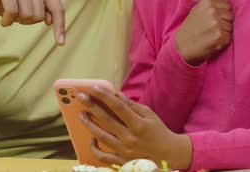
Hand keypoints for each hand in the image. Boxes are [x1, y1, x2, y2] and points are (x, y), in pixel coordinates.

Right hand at [0, 0, 65, 44]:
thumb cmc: (9, 3)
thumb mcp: (29, 10)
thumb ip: (44, 13)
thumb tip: (50, 20)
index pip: (58, 8)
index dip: (60, 26)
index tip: (60, 43)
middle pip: (40, 15)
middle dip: (27, 21)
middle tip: (17, 15)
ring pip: (27, 14)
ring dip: (16, 20)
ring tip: (9, 14)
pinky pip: (12, 11)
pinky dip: (7, 21)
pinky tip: (3, 20)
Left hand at [78, 87, 192, 169]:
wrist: (169, 155)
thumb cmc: (158, 132)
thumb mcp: (149, 115)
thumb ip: (132, 105)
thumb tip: (116, 94)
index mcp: (139, 124)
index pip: (118, 107)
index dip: (105, 96)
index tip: (94, 88)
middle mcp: (130, 138)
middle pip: (106, 120)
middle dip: (92, 106)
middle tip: (80, 97)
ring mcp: (124, 151)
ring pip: (101, 136)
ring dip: (89, 124)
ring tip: (81, 114)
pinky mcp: (121, 161)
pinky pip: (103, 156)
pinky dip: (94, 148)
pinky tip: (91, 138)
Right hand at [175, 0, 233, 63]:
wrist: (181, 46)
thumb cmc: (190, 27)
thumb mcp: (197, 8)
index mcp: (208, 3)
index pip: (227, 6)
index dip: (222, 13)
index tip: (212, 19)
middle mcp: (213, 12)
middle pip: (231, 16)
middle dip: (224, 22)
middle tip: (212, 28)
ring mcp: (217, 24)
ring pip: (231, 27)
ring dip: (224, 32)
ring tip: (211, 35)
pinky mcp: (220, 37)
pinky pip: (229, 37)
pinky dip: (223, 41)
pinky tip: (213, 41)